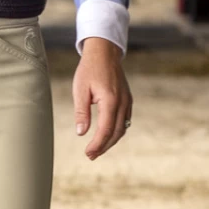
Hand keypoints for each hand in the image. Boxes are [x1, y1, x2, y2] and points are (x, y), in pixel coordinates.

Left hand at [72, 38, 131, 159]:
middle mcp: (122, 102)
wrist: (104, 53)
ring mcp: (127, 101)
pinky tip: (107, 136)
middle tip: (91, 156)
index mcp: (110, 100)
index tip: (88, 153)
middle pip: (116, 133)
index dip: (97, 144)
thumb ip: (81, 112)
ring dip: (111, 141)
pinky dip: (117, 131)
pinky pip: (125, 120)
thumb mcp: (80, 90)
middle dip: (104, 146)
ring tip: (97, 149)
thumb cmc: (89, 69)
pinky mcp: (128, 99)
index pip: (105, 129)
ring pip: (122, 128)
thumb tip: (81, 133)